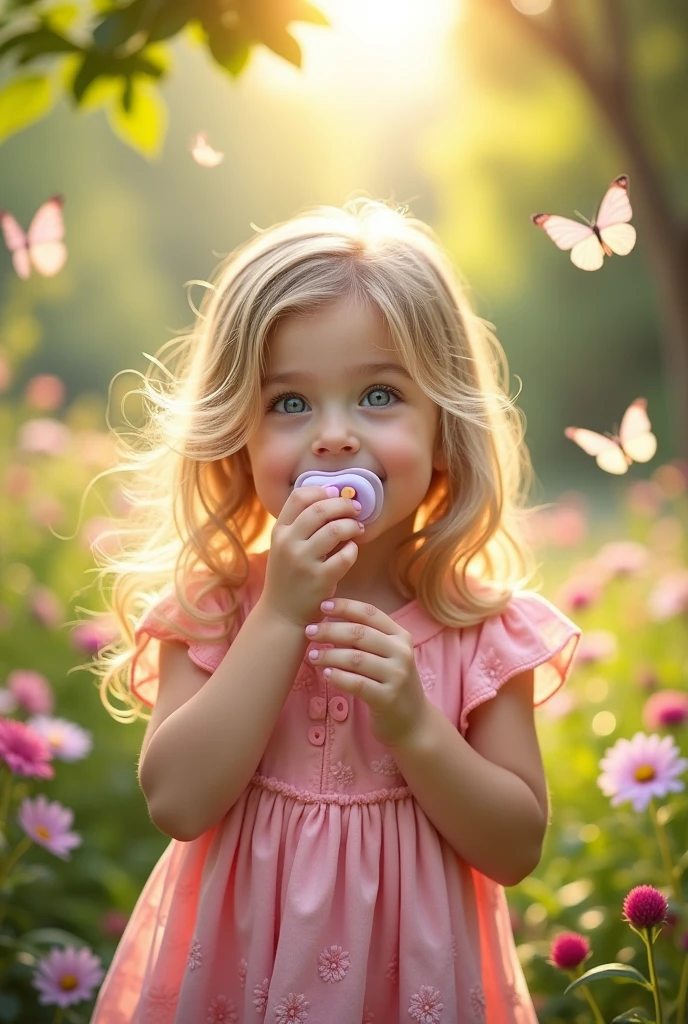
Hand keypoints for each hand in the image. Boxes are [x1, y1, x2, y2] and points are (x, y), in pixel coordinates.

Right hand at [262, 486, 364, 627]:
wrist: (282, 615)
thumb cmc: (289, 576)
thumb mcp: (284, 547)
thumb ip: (301, 524)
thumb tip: (334, 495)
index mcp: (279, 531)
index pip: (299, 496)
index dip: (322, 490)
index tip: (337, 494)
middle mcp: (288, 543)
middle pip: (320, 509)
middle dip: (344, 505)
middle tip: (356, 509)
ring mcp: (303, 561)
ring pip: (336, 530)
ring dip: (352, 525)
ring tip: (357, 529)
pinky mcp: (320, 579)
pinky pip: (346, 555)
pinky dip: (353, 549)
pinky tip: (352, 551)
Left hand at [304, 598, 428, 747]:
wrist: (413, 721)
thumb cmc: (391, 683)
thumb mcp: (387, 656)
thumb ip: (366, 639)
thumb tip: (329, 620)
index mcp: (400, 636)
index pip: (370, 613)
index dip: (345, 606)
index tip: (322, 606)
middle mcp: (402, 653)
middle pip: (359, 633)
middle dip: (330, 630)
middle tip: (309, 632)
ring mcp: (397, 676)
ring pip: (355, 658)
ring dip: (329, 655)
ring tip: (312, 656)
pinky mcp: (388, 698)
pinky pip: (356, 683)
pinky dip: (338, 677)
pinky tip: (325, 674)